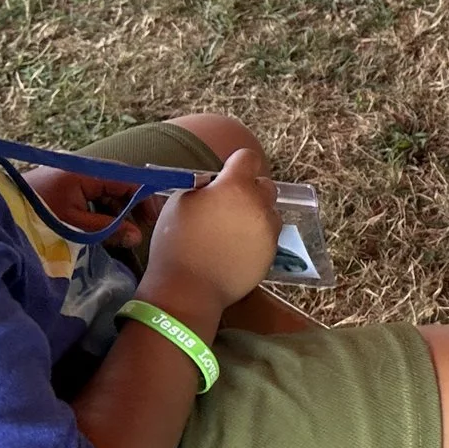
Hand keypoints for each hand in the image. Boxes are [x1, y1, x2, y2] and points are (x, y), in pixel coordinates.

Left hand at [23, 168, 157, 252]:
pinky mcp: (66, 186)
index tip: (154, 220)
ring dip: (117, 211)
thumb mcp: (74, 226)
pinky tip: (105, 229)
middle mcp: (84, 169)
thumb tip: (137, 236)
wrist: (0, 213)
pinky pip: (93, 196)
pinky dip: (102, 211)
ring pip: (107, 192)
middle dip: (132, 207)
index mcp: (88, 172)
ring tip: (123, 234)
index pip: (128, 179)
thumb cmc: (37, 218)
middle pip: (119, 184)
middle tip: (141, 230)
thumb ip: (108, 230)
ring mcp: (74, 177)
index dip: (144, 198)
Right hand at [142, 146, 277, 315]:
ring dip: (255, 215)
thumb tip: (216, 185)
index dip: (235, 165)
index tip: (224, 178)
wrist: (188, 290)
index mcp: (235, 186)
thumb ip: (205, 186)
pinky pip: (268, 236)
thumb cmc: (176, 243)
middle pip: (265, 185)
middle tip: (227, 206)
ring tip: (232, 231)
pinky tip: (236, 249)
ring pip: (269, 212)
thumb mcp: (179, 201)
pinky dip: (257, 237)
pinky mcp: (271, 254)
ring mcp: (268, 231)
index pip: (248, 158)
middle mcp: (258, 205)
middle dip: (249, 190)